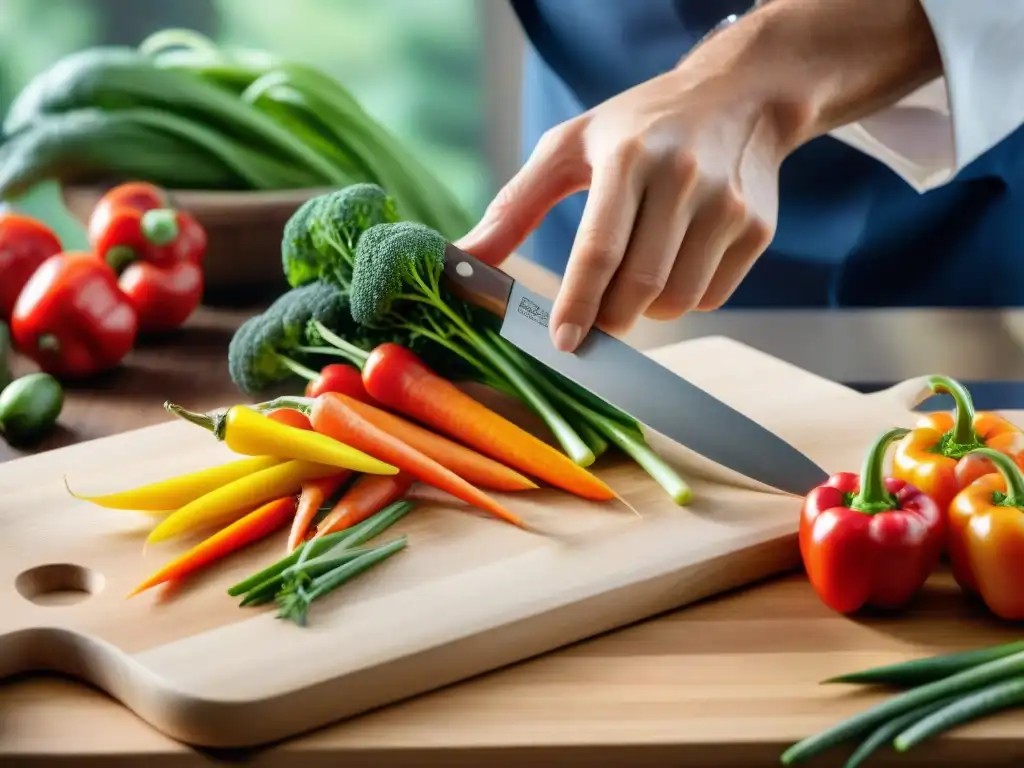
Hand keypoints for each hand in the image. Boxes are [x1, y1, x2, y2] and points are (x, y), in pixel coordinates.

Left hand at [456, 36, 790, 351]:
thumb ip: (513, 206)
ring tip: (636, 274)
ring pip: (678, 301)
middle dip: (608, 318)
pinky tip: (677, 260)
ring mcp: (728, 205)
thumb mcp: (568, 147)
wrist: (738, 97)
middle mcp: (684, 177)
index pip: (599, 248)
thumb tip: (463, 258)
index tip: (562, 342)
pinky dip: (685, 297)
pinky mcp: (758, 228)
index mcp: (628, 156)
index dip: (578, 303)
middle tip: (591, 320)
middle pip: (640, 286)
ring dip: (646, 309)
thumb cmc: (636, 126)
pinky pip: (711, 297)